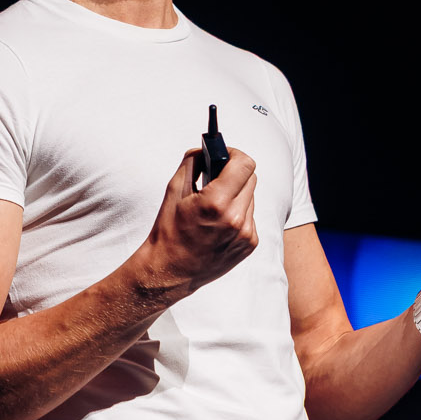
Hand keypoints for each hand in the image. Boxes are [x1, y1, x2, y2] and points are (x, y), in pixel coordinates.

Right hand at [129, 148, 258, 300]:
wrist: (171, 271)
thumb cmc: (169, 231)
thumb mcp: (174, 191)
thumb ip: (191, 162)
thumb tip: (205, 148)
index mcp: (216, 202)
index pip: (245, 164)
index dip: (235, 154)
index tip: (225, 155)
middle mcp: (236, 219)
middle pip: (251, 178)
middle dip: (235, 173)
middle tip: (218, 177)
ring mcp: (246, 233)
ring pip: (250, 197)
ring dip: (237, 194)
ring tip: (216, 205)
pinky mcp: (250, 244)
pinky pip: (250, 217)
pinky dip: (238, 213)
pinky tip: (220, 223)